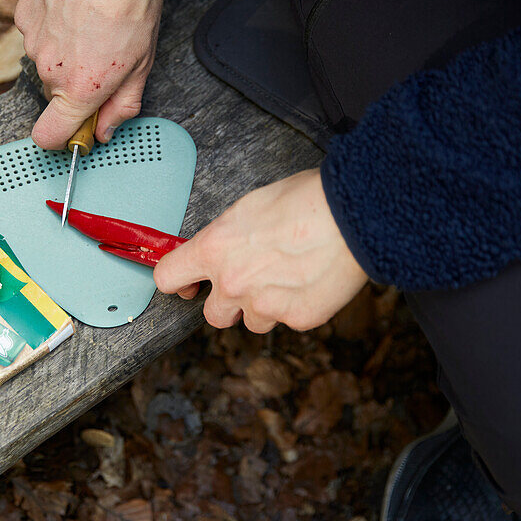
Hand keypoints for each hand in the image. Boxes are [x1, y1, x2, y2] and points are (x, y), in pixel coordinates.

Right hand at [14, 0, 161, 148]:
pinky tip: (73, 8)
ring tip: (90, 24)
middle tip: (103, 54)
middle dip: (75, 84)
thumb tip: (106, 130)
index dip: (63, 137)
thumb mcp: (142, 63)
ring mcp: (33, 43)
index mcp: (80, 90)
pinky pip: (37, 33)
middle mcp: (49, 72)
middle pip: (55, 94)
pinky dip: (52, 27)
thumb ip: (123, 104)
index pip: (49, 136)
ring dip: (64, 52)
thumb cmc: (130, 5)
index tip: (78, 127)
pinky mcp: (24, 17)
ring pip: (47, 61)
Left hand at [153, 169, 368, 332]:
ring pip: (252, 321)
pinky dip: (296, 306)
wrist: (351, 214)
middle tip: (248, 283)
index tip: (187, 281)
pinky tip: (310, 281)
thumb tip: (221, 249)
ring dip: (263, 307)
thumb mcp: (248, 207)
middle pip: (212, 314)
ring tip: (288, 277)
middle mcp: (232, 282)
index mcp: (214, 249)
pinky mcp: (296, 318)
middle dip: (227, 302)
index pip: (168, 277)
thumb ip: (226, 237)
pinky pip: (287, 320)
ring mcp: (263, 306)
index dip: (178, 280)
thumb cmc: (305, 200)